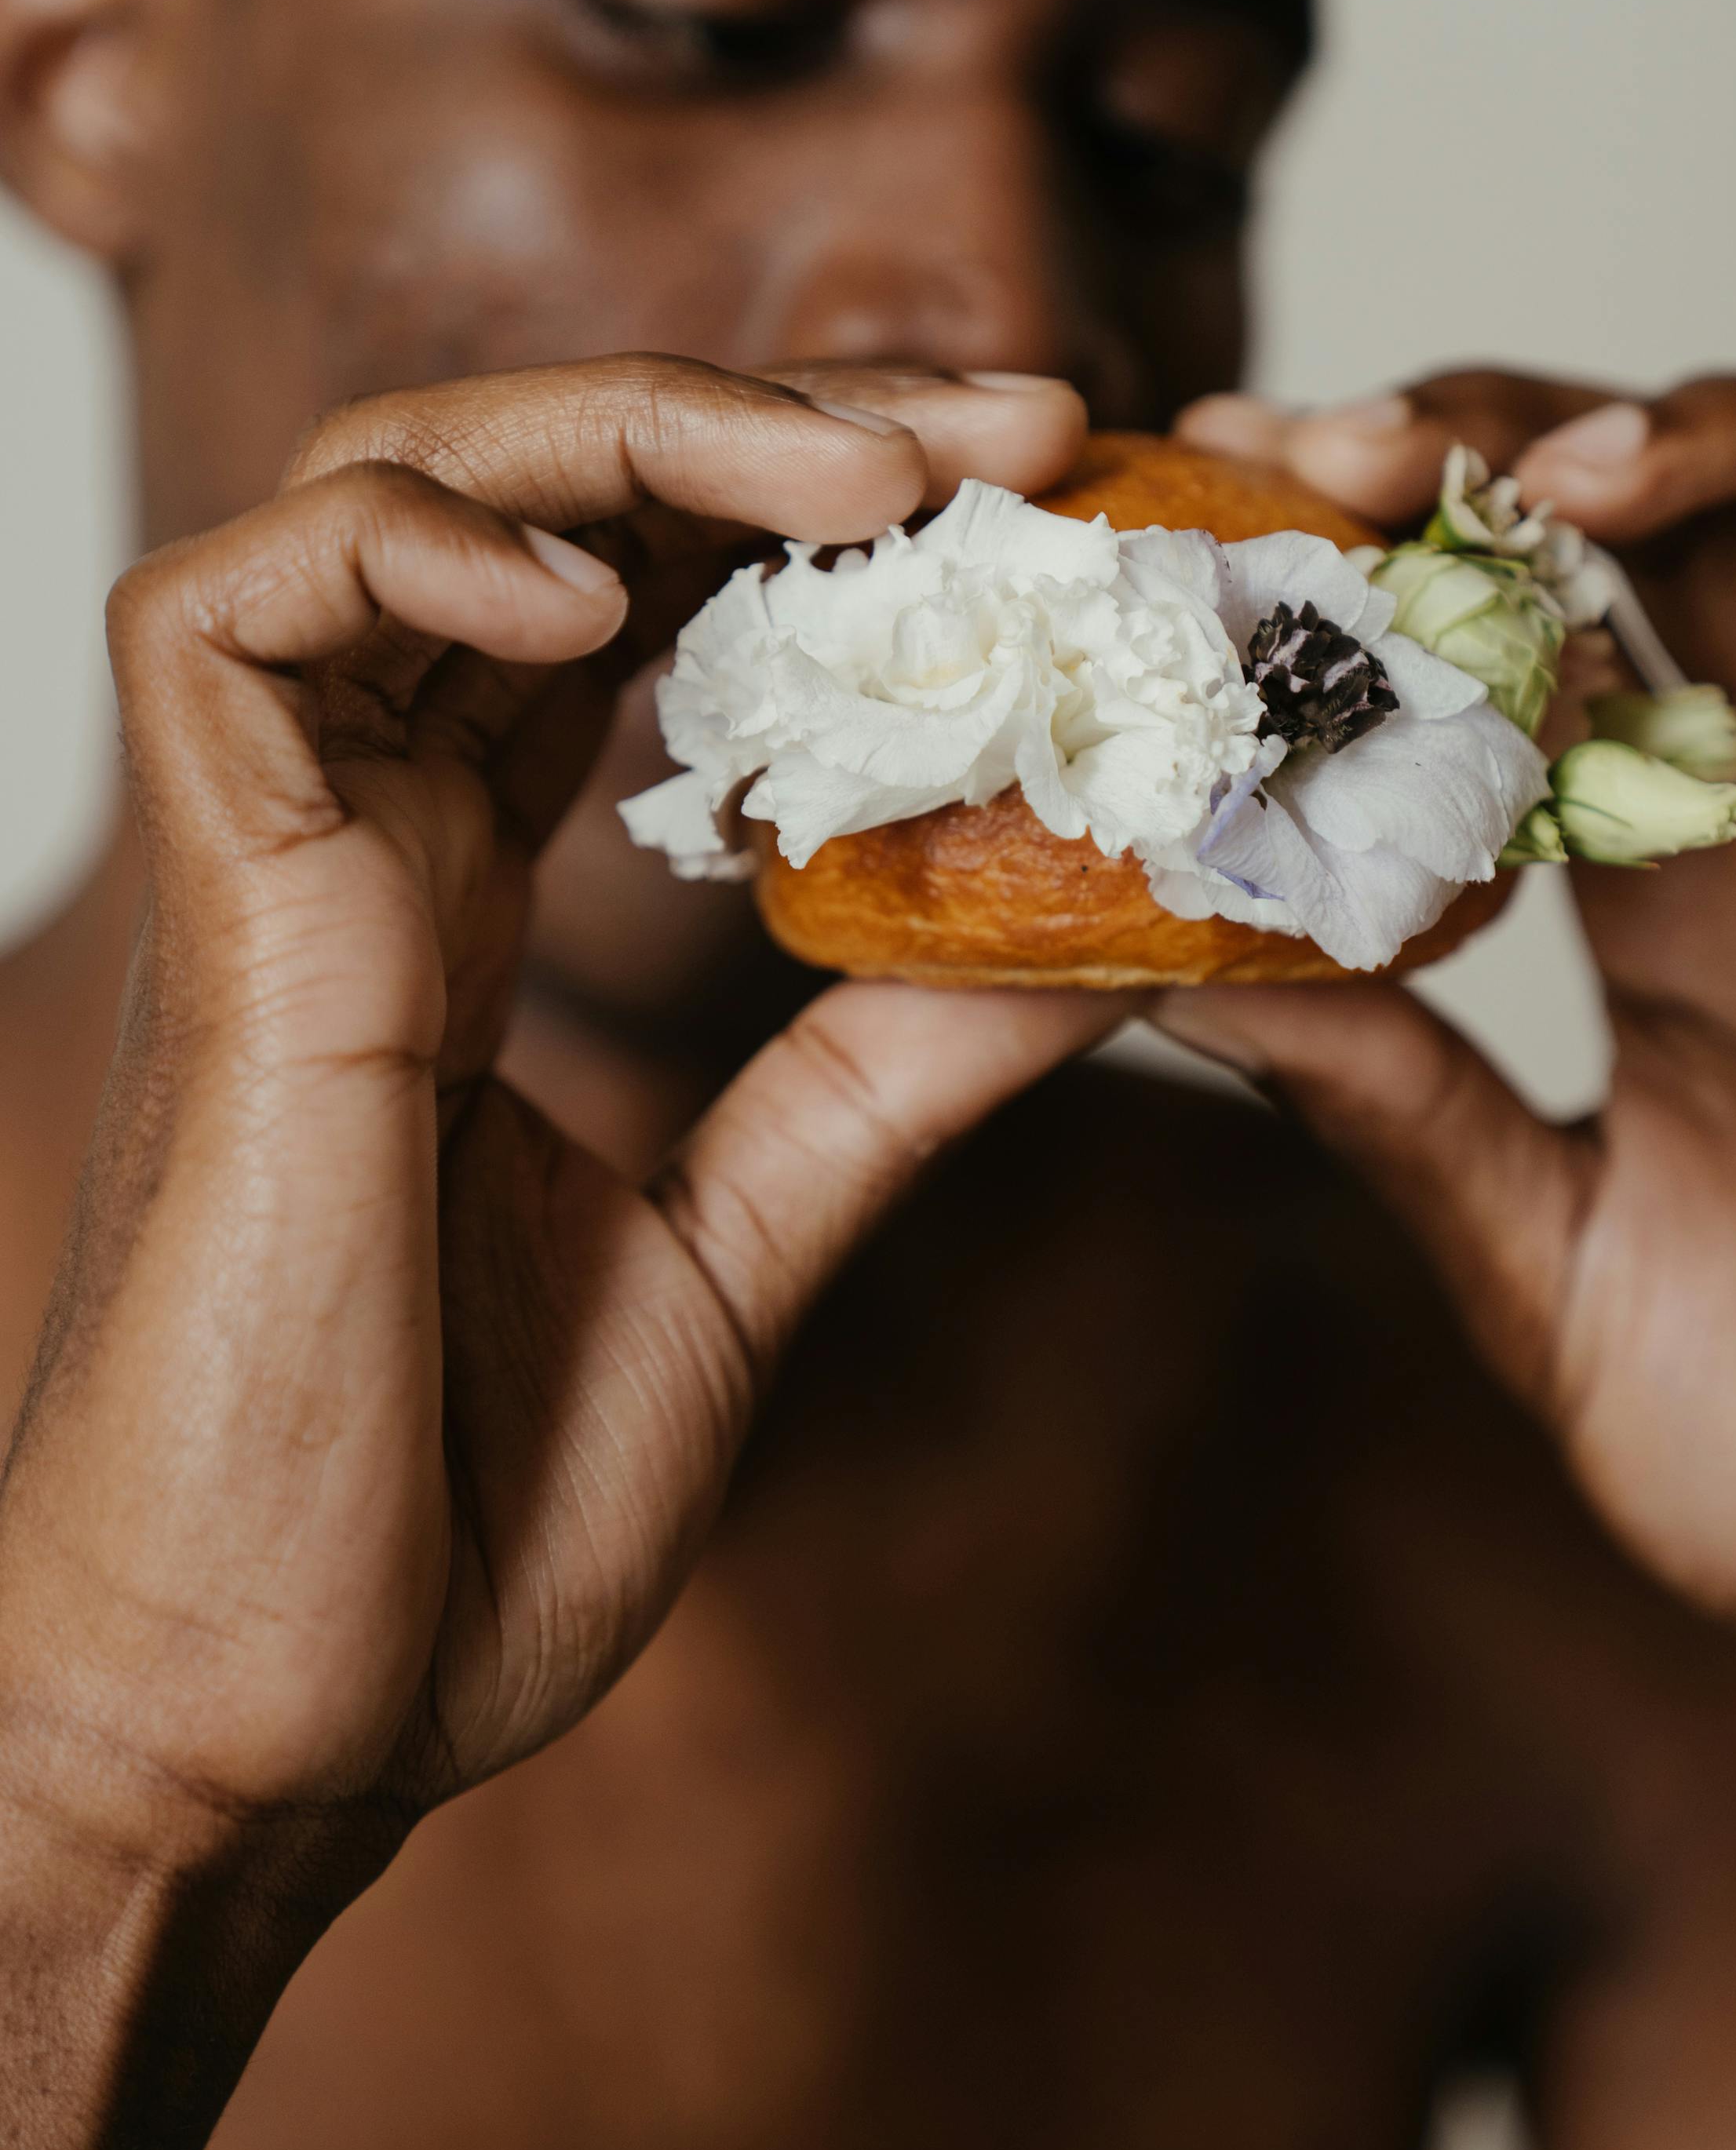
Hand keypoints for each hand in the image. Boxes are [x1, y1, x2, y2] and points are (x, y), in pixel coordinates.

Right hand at [0, 353, 1106, 2149]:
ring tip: (859, 474)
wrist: (256, 1728)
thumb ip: (884, 1085)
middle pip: (533, 497)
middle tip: (1016, 422)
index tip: (1041, 499)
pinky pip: (227, 617)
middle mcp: (375, 847)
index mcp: (475, 910)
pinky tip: (593, 603)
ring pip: (386, 488)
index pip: (639, 609)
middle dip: (774, 422)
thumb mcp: (738, 1253)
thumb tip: (1107, 948)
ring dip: (627, 430)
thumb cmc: (446, 1515)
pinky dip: (410, 553)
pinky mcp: (213, 921)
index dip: (823, 517)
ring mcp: (282, 868)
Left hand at [1169, 371, 1735, 1632]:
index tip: (1186, 572)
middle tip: (1272, 460)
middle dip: (1425, 473)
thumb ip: (1397, 1108)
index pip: (1483, 701)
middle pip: (1586, 561)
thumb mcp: (1542, 1258)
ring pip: (1725, 505)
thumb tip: (1172, 979)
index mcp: (1643, 917)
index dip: (1342, 618)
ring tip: (1392, 449)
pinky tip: (1601, 473)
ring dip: (1557, 433)